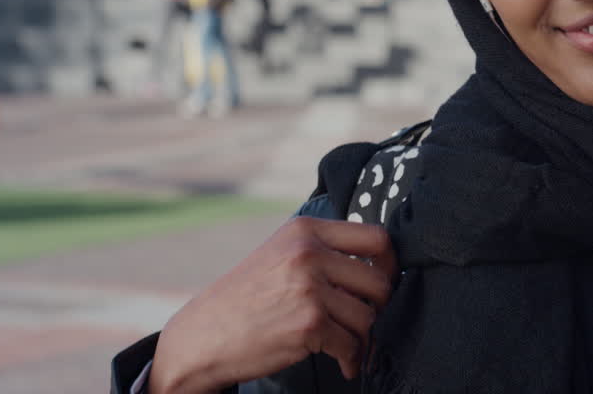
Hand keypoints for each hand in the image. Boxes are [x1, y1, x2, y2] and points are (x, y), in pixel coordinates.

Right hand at [149, 217, 396, 393]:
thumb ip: (325, 251)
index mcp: (306, 230)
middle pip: (379, 280)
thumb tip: (381, 267)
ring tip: (350, 344)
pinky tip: (343, 363)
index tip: (385, 281)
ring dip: (364, 337)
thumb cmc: (246, 298)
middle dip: (379, 307)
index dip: (390, 264)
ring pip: (368, 316)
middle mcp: (309, 253)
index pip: (377, 237)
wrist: (202, 336)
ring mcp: (309, 288)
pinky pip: (352, 344)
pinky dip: (352, 358)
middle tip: (367, 320)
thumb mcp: (281, 254)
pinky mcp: (309, 324)